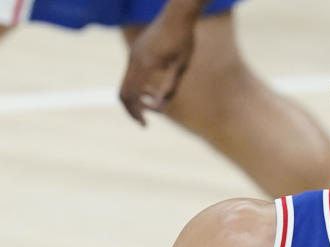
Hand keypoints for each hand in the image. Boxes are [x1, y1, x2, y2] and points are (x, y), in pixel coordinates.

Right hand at [118, 9, 195, 124]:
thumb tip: (159, 106)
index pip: (132, 95)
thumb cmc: (184, 40)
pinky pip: (130, 75)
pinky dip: (138, 87)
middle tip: (145, 122)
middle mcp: (134, 59)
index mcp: (145, 64)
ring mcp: (132, 54)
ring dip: (137, 98)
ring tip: (155, 104)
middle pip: (123, 92)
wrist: (177, 16)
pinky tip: (152, 91)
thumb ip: (169, 87)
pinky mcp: (135, 52)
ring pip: (125, 84)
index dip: (136, 112)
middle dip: (132, 109)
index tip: (146, 124)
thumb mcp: (181, 67)